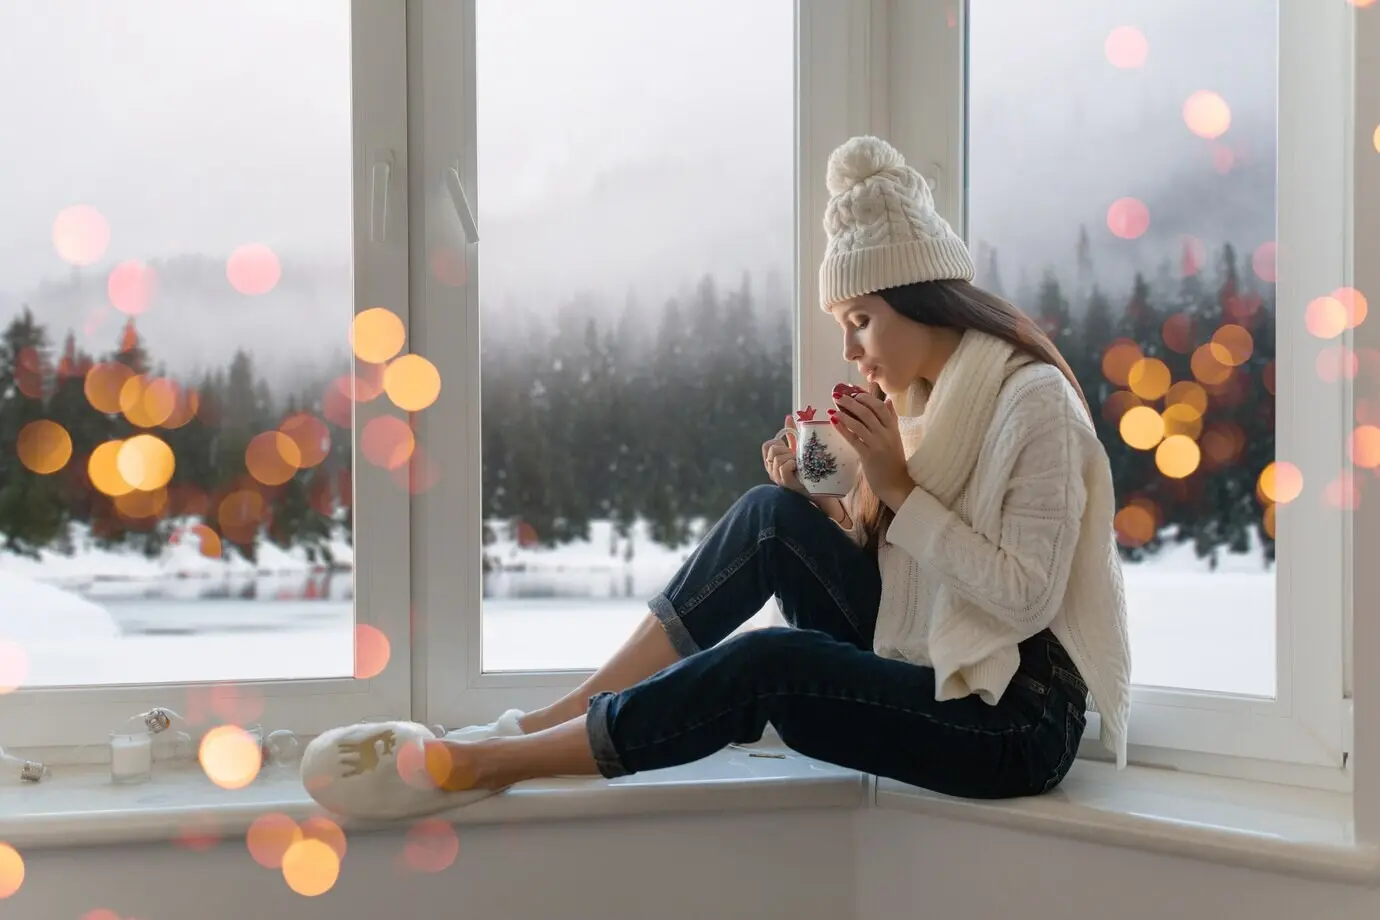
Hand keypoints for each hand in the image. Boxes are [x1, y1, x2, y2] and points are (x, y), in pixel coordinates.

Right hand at [761, 415, 808, 496]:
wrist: (819, 488)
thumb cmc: (808, 468)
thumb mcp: (798, 448)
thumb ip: (791, 434)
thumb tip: (788, 417)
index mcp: (772, 461)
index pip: (767, 445)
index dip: (778, 442)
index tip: (789, 447)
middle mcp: (771, 469)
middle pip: (772, 449)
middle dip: (786, 449)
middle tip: (796, 457)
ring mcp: (777, 477)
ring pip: (778, 457)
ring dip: (791, 457)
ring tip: (799, 464)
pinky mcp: (785, 482)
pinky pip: (784, 467)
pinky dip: (793, 464)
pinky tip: (799, 468)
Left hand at [829, 387, 912, 511]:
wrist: (896, 484)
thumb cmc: (894, 461)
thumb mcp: (895, 437)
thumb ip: (891, 418)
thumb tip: (887, 400)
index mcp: (893, 428)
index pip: (880, 407)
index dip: (866, 398)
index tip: (853, 392)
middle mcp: (886, 434)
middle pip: (867, 412)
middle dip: (851, 402)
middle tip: (837, 395)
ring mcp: (877, 444)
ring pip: (859, 424)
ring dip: (844, 414)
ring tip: (832, 407)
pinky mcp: (868, 456)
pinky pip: (853, 439)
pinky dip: (842, 428)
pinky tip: (833, 421)